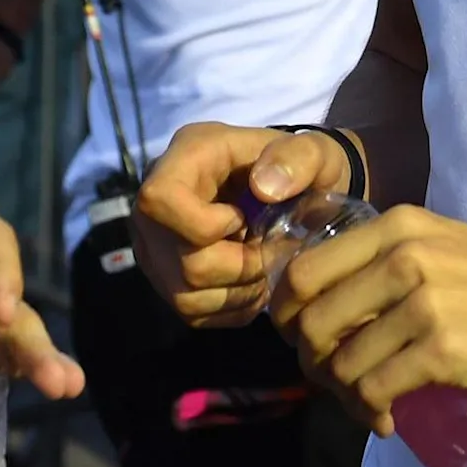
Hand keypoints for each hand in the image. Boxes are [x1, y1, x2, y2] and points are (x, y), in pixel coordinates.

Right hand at [131, 123, 354, 327]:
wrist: (288, 189)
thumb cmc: (298, 168)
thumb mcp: (313, 152)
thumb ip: (299, 157)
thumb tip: (265, 189)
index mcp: (183, 159)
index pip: (160, 199)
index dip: (205, 223)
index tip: (243, 217)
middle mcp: (153, 208)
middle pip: (187, 264)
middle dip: (243, 266)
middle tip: (270, 250)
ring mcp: (154, 249)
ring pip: (188, 296)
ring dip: (241, 290)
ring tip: (264, 266)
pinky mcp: (166, 282)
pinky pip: (194, 314)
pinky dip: (234, 306)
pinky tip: (253, 282)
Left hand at [275, 209, 466, 432]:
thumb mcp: (446, 246)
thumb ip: (391, 262)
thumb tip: (331, 308)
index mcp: (396, 226)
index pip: (302, 273)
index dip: (290, 318)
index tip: (310, 344)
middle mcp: (401, 257)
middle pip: (309, 322)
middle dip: (312, 364)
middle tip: (339, 384)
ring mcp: (422, 302)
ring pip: (339, 363)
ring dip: (342, 397)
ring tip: (369, 406)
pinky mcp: (444, 349)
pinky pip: (375, 391)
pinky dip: (372, 414)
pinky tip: (389, 421)